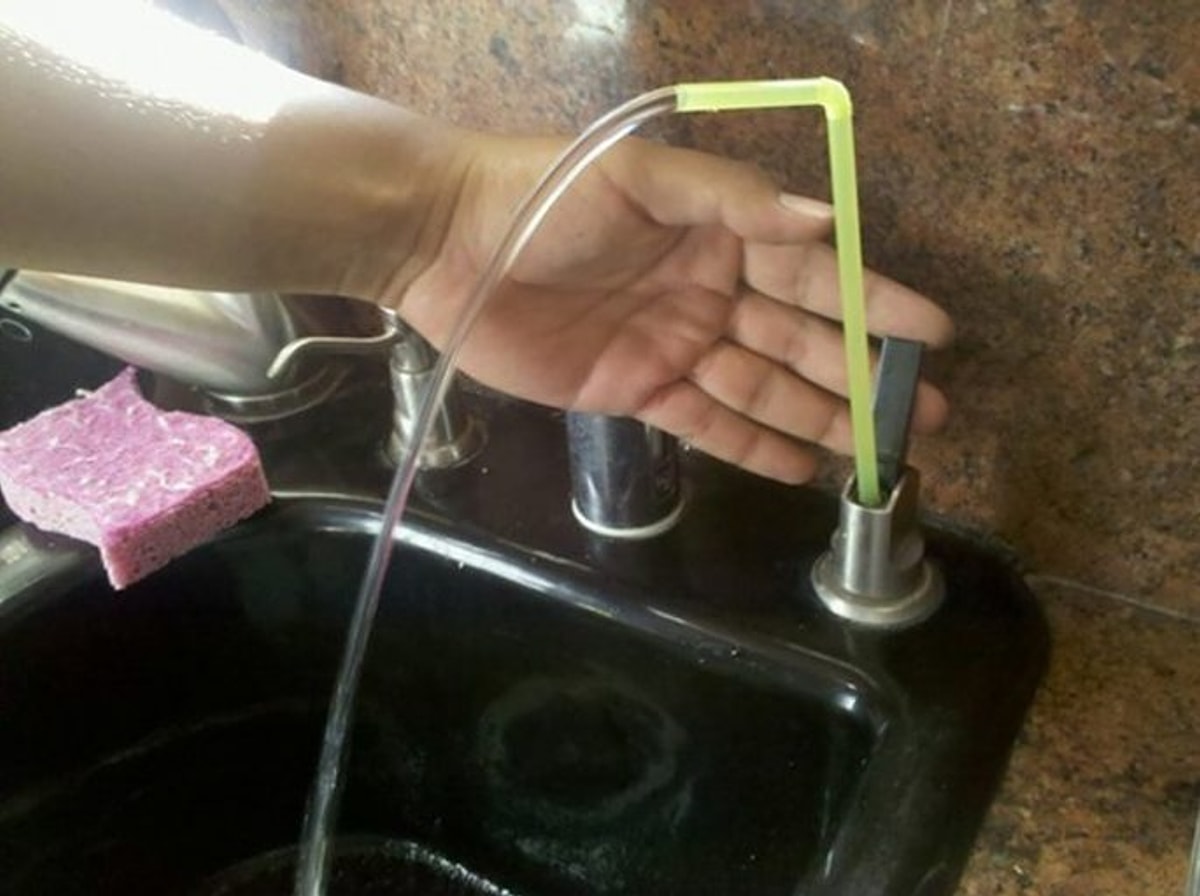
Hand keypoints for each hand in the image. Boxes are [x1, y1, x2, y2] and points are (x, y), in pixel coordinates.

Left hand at [394, 134, 953, 483]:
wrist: (445, 244)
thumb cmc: (543, 198)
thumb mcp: (639, 179)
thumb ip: (730, 200)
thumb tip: (828, 220)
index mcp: (720, 233)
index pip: (814, 272)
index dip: (874, 303)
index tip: (934, 334)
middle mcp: (710, 290)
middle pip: (800, 341)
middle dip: (862, 377)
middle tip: (926, 416)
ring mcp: (675, 345)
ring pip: (763, 388)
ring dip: (822, 419)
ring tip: (880, 454)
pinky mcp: (637, 390)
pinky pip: (707, 423)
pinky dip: (754, 446)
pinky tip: (804, 468)